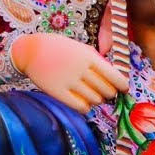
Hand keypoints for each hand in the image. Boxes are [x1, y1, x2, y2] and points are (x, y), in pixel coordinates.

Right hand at [12, 32, 126, 112]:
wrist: (30, 51)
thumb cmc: (58, 47)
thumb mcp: (80, 47)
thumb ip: (97, 60)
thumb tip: (114, 76)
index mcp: (89, 57)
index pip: (115, 77)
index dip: (122, 85)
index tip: (124, 88)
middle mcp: (82, 70)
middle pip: (107, 91)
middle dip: (108, 93)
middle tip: (104, 91)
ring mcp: (70, 82)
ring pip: (95, 100)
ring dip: (96, 99)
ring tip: (89, 93)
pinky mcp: (59, 93)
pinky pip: (81, 107)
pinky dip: (86, 107)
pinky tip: (82, 101)